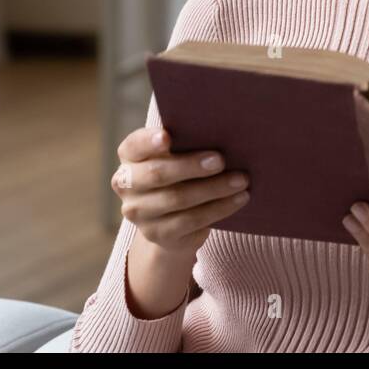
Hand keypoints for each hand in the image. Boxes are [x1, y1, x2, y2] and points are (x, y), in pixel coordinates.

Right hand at [112, 126, 250, 259]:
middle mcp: (127, 185)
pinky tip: (239, 199)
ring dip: (214, 188)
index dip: (149, 141)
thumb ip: (187, 143)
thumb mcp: (177, 155)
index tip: (167, 136)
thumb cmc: (181, 173)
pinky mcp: (158, 234)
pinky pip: (192, 221)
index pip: (134, 145)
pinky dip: (219, 208)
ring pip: (178, 199)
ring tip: (241, 180)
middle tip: (221, 160)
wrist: (172, 219)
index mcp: (130, 156)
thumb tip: (223, 133)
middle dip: (192, 166)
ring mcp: (139, 213)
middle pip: (158, 174)